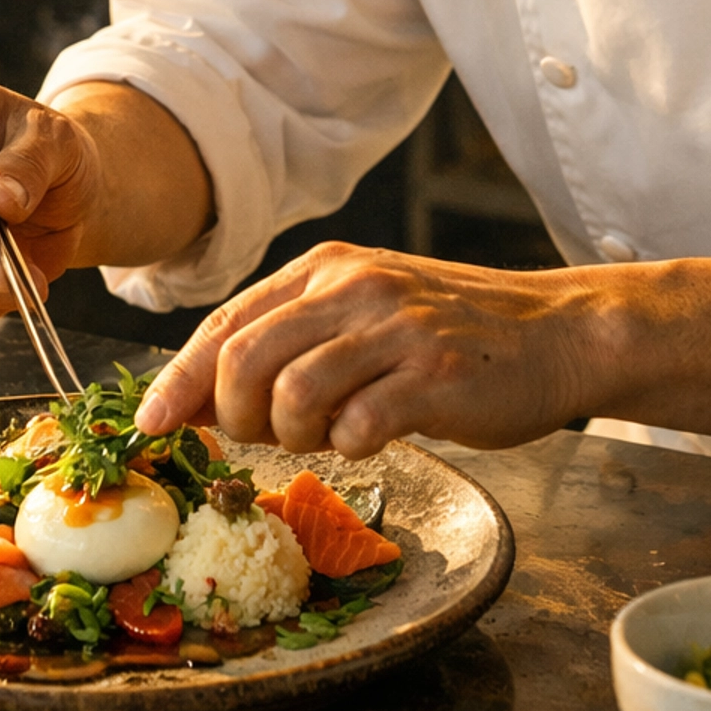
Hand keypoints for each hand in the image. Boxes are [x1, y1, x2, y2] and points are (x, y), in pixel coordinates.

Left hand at [133, 242, 598, 458]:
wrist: (559, 333)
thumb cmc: (451, 335)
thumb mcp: (361, 316)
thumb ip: (289, 345)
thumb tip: (201, 400)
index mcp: (325, 267)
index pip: (225, 323)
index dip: (179, 379)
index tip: (150, 425)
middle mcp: (354, 286)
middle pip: (243, 360)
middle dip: (233, 416)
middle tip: (264, 437)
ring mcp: (396, 328)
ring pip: (291, 394)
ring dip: (295, 434)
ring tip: (330, 432)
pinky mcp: (436, 373)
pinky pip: (358, 424)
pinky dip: (352, 444)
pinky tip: (375, 436)